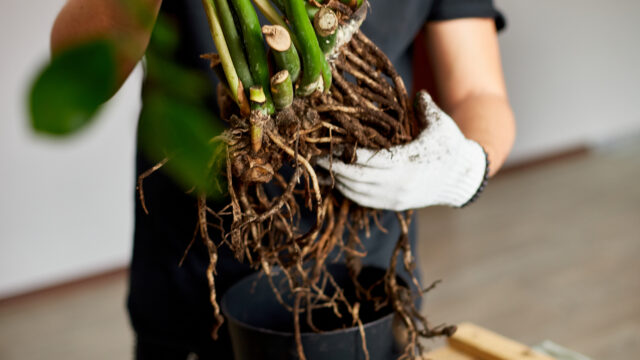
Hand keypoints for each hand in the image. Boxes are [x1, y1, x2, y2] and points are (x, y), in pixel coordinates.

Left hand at [317, 91, 487, 210]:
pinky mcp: (395, 204)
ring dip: (339, 182)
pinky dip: (349, 193)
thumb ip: (426, 107)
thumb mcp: (441, 124)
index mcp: (410, 162)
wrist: (462, 178)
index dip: (350, 155)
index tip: (332, 146)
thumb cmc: (451, 147)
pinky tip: (338, 182)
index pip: (372, 161)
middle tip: (317, 159)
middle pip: (360, 179)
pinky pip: (366, 201)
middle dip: (336, 169)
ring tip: (322, 170)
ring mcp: (396, 196)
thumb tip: (416, 93)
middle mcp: (401, 183)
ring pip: (360, 193)